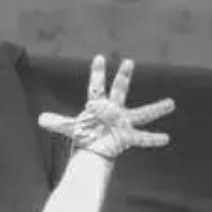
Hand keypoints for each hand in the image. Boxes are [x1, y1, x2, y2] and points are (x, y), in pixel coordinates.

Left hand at [38, 55, 174, 159]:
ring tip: (171, 103)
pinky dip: (153, 139)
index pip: (96, 86)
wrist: (95, 153)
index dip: (97, 73)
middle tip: (128, 62)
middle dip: (123, 77)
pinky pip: (142, 138)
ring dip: (156, 109)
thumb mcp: (71, 128)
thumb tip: (39, 119)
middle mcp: (114, 111)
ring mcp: (123, 122)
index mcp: (99, 106)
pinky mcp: (128, 136)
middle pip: (119, 91)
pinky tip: (166, 138)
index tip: (99, 58)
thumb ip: (57, 122)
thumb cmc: (86, 138)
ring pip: (142, 113)